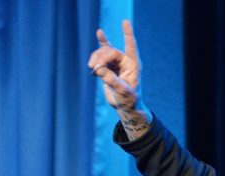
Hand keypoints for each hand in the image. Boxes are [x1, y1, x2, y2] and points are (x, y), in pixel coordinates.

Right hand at [87, 19, 151, 138]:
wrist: (124, 106)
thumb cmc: (128, 100)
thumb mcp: (122, 92)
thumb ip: (112, 81)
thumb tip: (99, 70)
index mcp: (133, 65)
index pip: (130, 46)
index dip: (127, 34)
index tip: (125, 22)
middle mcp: (125, 61)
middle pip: (111, 52)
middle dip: (100, 57)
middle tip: (93, 68)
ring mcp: (116, 63)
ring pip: (103, 53)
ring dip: (96, 58)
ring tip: (91, 68)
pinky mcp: (108, 67)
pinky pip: (101, 55)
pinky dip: (97, 53)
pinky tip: (99, 36)